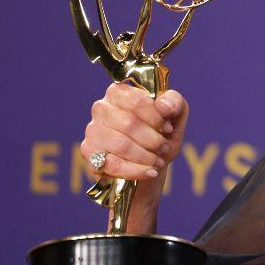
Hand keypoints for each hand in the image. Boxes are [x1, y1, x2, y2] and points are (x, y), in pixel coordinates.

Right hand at [80, 83, 188, 205]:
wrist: (153, 162)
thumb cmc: (162, 134)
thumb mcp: (176, 116)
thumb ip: (175, 103)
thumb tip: (164, 106)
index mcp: (121, 92)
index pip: (137, 100)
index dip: (156, 117)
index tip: (168, 129)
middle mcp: (102, 107)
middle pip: (128, 123)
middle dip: (153, 140)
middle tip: (164, 148)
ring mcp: (92, 130)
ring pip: (121, 144)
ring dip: (145, 156)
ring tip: (158, 161)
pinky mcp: (89, 153)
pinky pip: (112, 164)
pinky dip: (136, 170)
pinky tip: (150, 172)